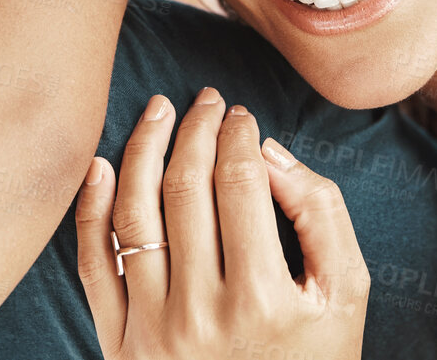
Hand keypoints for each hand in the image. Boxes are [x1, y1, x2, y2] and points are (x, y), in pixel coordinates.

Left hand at [75, 89, 370, 359]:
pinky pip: (92, 262)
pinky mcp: (117, 344)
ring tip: (159, 112)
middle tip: (206, 101)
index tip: (241, 115)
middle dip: (196, 129)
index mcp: (262, 297)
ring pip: (134, 214)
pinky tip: (104, 164)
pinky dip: (91, 207)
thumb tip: (266, 151)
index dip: (238, 135)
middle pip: (185, 188)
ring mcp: (152, 330)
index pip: (239, 182)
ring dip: (143, 149)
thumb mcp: (345, 295)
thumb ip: (322, 214)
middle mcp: (201, 312)